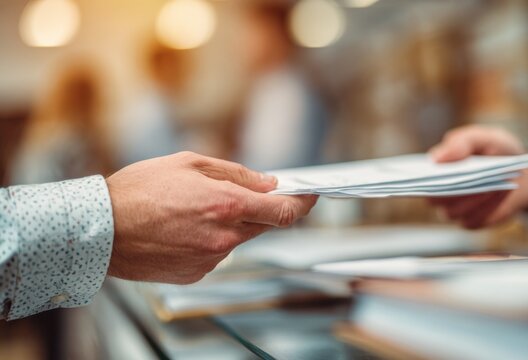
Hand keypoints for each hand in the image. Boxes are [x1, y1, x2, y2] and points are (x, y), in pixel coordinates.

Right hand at [106, 152, 316, 283]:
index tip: (310, 196)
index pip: (284, 211)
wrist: (100, 229)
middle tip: (251, 195)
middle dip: (263, 209)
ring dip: (232, 223)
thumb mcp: (190, 164)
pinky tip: (185, 228)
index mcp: (227, 205)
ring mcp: (211, 259)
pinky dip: (211, 239)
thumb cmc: (139, 190)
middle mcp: (225, 237)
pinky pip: (217, 253)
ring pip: (239, 238)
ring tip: (197, 209)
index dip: (303, 204)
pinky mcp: (197, 273)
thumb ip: (236, 174)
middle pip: (265, 225)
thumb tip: (266, 183)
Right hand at [428, 125, 527, 228]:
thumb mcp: (481, 137)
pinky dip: (488, 208)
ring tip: (493, 184)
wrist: (524, 170)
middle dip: (453, 189)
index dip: (424, 178)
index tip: (437, 172)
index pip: (420, 178)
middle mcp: (440, 192)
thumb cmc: (495, 150)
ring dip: (474, 198)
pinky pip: (474, 220)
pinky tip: (500, 193)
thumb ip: (460, 142)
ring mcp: (455, 209)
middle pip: (435, 199)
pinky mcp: (473, 221)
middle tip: (473, 177)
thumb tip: (436, 158)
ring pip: (454, 211)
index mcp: (435, 169)